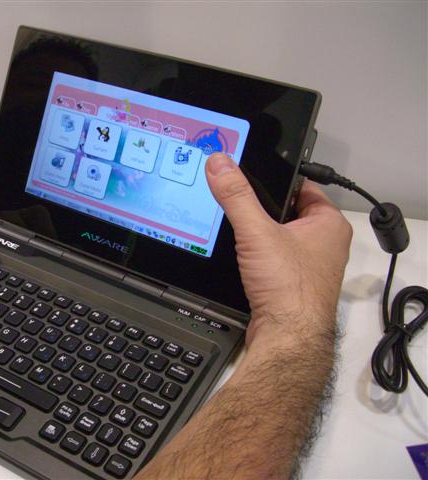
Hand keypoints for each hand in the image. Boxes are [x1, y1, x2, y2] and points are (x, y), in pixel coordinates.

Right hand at [205, 153, 351, 346]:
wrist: (287, 338)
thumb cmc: (289, 289)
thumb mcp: (257, 232)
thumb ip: (236, 196)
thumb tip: (220, 165)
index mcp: (329, 224)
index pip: (303, 186)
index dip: (276, 179)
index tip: (254, 174)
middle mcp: (325, 244)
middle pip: (288, 212)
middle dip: (264, 211)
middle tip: (242, 206)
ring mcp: (310, 266)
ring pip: (280, 238)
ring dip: (262, 236)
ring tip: (243, 236)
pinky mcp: (293, 284)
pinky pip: (276, 260)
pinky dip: (260, 257)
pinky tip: (246, 260)